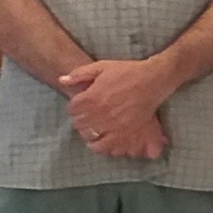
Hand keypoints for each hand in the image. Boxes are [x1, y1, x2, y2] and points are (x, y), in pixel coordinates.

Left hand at [55, 56, 174, 160]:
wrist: (152, 80)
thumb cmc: (127, 71)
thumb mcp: (101, 67)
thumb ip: (79, 74)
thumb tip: (61, 80)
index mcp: (91, 97)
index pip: (72, 108)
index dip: (74, 107)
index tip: (79, 106)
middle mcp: (99, 112)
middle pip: (79, 123)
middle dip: (80, 119)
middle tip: (86, 116)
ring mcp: (111, 124)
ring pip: (90, 135)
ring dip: (88, 133)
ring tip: (91, 130)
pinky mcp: (123, 132)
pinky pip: (106, 145)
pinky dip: (100, 145)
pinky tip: (100, 141)